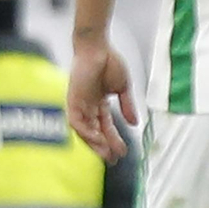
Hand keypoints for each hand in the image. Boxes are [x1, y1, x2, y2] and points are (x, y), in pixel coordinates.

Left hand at [66, 39, 137, 162]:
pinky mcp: (73, 100)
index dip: (114, 140)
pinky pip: (76, 121)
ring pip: (84, 131)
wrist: (98, 47)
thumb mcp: (122, 88)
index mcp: (99, 104)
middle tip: (113, 160)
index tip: (123, 152)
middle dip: (104, 147)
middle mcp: (88, 106)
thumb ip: (127, 106)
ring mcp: (79, 104)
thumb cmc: (109, 62)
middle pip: (95, 132)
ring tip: (107, 154)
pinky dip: (86, 132)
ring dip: (95, 143)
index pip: (106, 127)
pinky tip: (97, 139)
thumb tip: (135, 124)